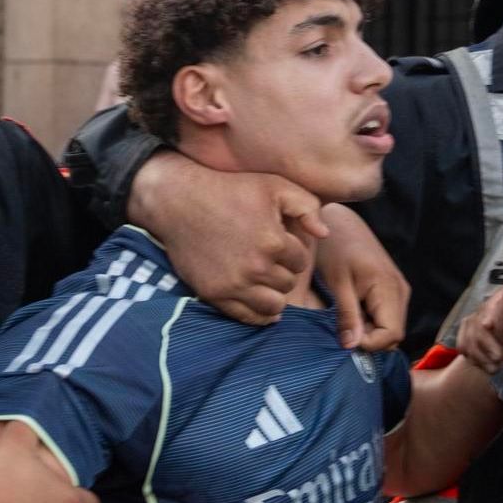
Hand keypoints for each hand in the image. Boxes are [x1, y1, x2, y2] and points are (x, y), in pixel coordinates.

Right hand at [129, 155, 327, 325]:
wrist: (179, 200)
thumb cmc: (230, 189)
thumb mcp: (274, 185)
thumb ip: (307, 205)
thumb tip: (324, 234)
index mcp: (273, 241)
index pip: (301, 261)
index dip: (293, 251)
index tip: (279, 241)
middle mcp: (255, 267)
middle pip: (289, 284)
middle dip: (283, 271)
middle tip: (269, 257)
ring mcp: (233, 284)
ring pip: (273, 307)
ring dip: (273, 293)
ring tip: (265, 278)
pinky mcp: (214, 294)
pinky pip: (247, 317)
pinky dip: (257, 313)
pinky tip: (257, 298)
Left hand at [313, 205, 408, 350]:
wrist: (341, 224)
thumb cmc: (336, 249)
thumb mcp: (337, 283)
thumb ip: (348, 315)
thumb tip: (352, 347)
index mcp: (388, 288)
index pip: (391, 334)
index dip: (370, 344)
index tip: (346, 340)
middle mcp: (400, 291)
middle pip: (394, 334)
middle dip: (370, 340)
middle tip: (344, 330)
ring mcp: (399, 290)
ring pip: (391, 327)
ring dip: (370, 332)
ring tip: (347, 318)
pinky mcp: (393, 290)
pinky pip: (388, 316)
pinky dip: (371, 322)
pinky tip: (354, 312)